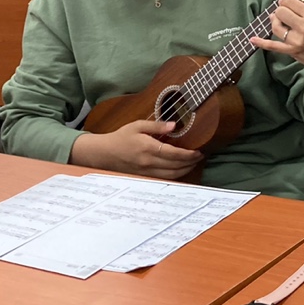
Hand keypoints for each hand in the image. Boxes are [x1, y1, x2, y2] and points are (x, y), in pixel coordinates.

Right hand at [70, 119, 203, 179]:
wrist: (104, 153)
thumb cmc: (121, 137)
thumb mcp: (137, 125)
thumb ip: (157, 126)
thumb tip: (174, 125)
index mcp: (148, 147)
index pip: (174, 154)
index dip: (188, 154)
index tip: (198, 151)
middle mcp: (148, 162)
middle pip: (175, 166)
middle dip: (190, 163)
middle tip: (199, 156)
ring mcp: (146, 171)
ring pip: (171, 176)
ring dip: (185, 170)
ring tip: (193, 163)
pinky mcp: (144, 177)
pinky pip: (163, 179)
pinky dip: (175, 175)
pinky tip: (180, 169)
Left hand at [249, 0, 303, 82]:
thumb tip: (295, 0)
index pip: (291, 2)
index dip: (286, 1)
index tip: (286, 2)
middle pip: (281, 12)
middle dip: (281, 10)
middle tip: (284, 12)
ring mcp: (296, 40)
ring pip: (276, 26)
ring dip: (275, 21)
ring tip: (277, 19)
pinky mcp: (291, 51)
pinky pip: (273, 45)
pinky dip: (262, 42)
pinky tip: (253, 39)